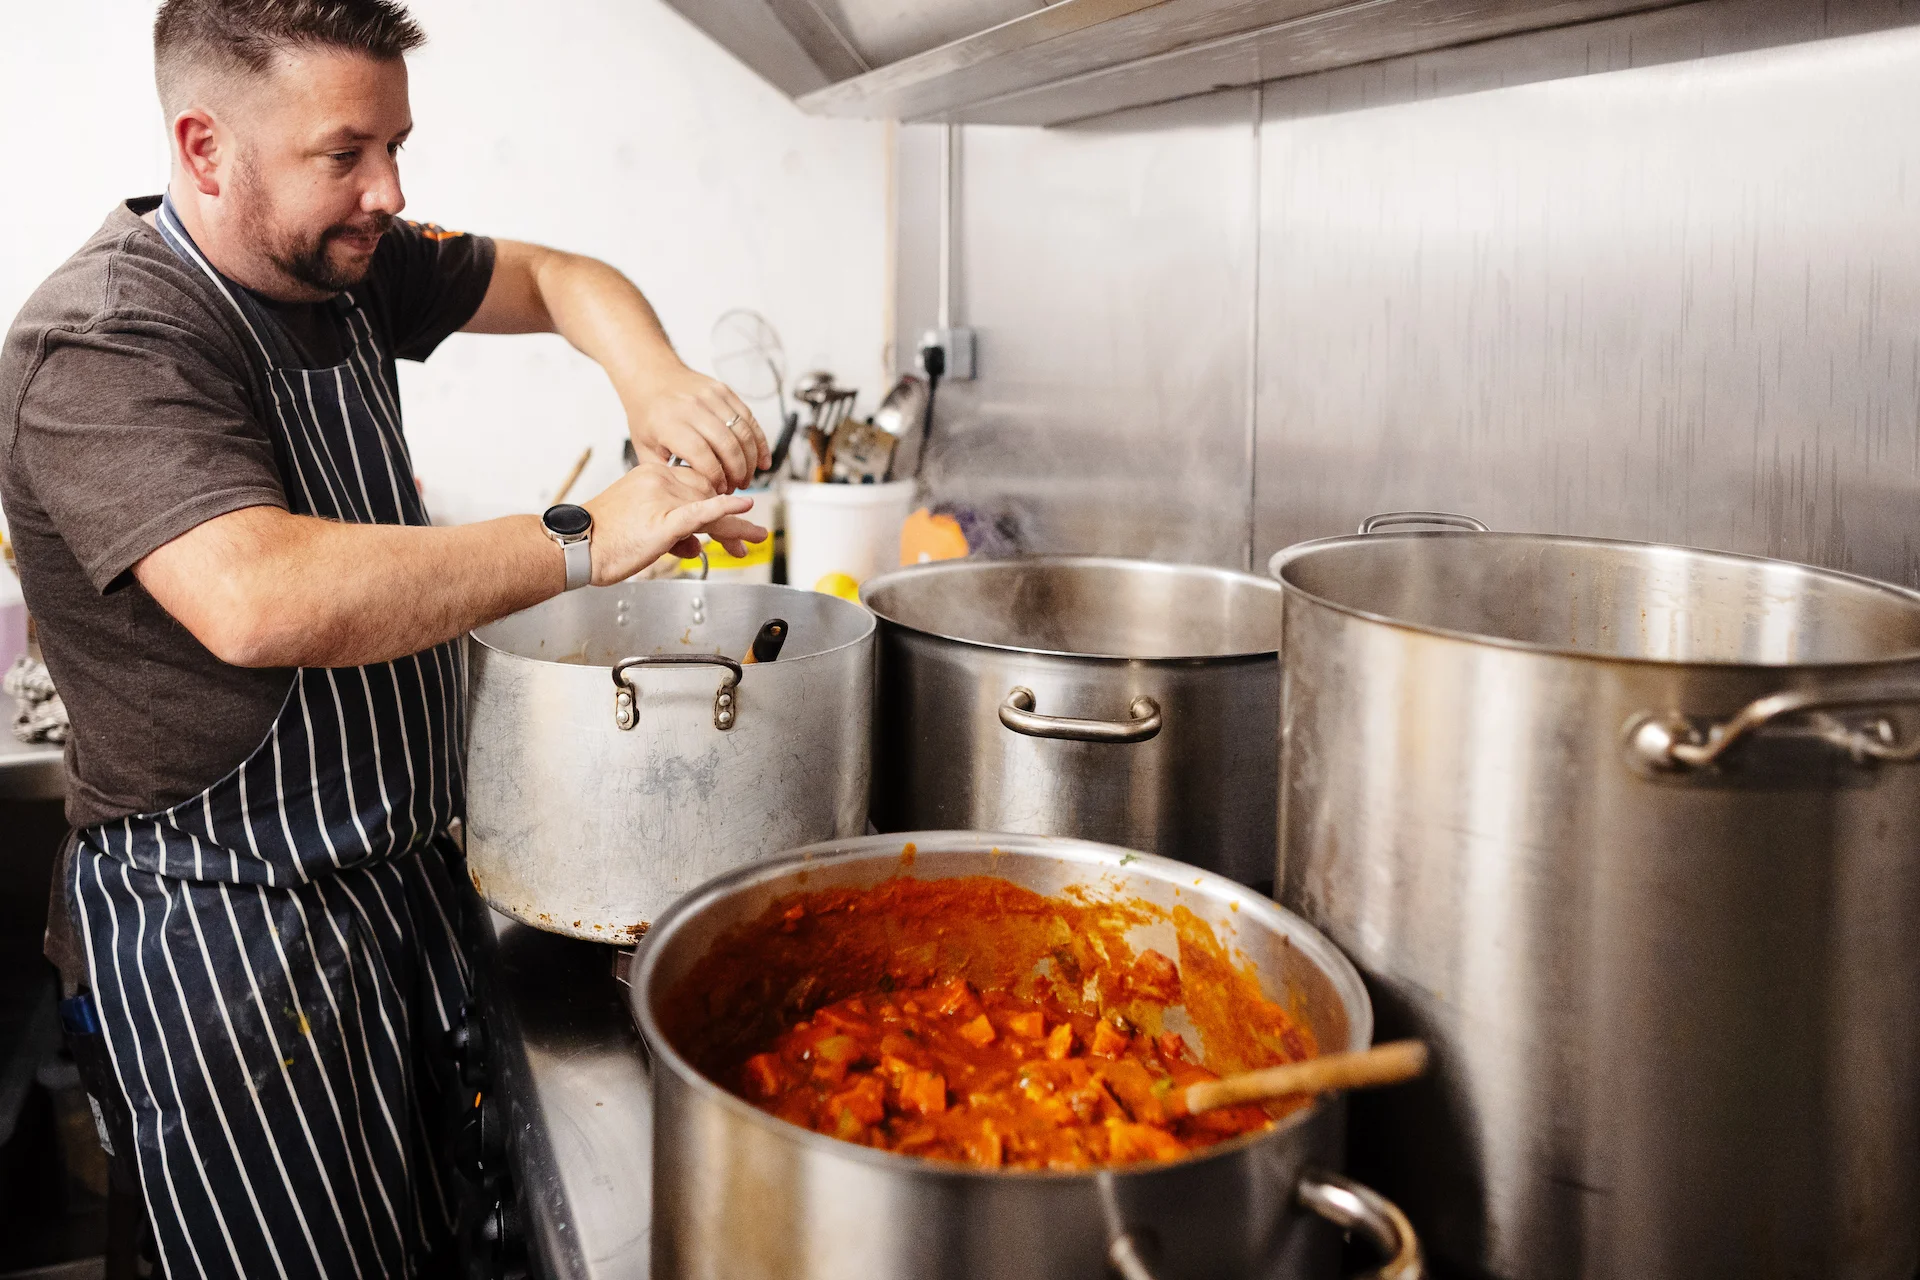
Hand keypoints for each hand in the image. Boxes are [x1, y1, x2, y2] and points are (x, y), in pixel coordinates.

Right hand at [581, 459, 767, 584]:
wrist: (574, 546)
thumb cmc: (600, 540)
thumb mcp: (641, 528)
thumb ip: (672, 532)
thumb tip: (695, 545)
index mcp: (652, 474)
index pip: (696, 484)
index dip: (717, 503)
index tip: (729, 521)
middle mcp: (659, 480)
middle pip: (708, 494)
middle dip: (729, 521)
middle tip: (748, 539)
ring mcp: (662, 498)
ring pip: (710, 508)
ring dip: (735, 528)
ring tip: (755, 539)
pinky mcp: (663, 520)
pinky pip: (701, 511)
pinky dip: (725, 510)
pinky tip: (744, 507)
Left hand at [624, 363, 771, 491]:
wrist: (651, 376)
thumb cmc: (647, 413)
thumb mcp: (644, 447)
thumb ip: (667, 472)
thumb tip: (691, 492)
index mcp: (669, 423)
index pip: (702, 455)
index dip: (715, 477)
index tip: (718, 490)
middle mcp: (692, 407)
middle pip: (728, 445)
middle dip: (737, 472)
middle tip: (737, 487)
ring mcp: (710, 396)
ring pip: (743, 432)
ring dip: (751, 460)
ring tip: (747, 477)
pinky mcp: (724, 391)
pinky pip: (749, 418)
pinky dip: (759, 441)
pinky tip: (762, 459)